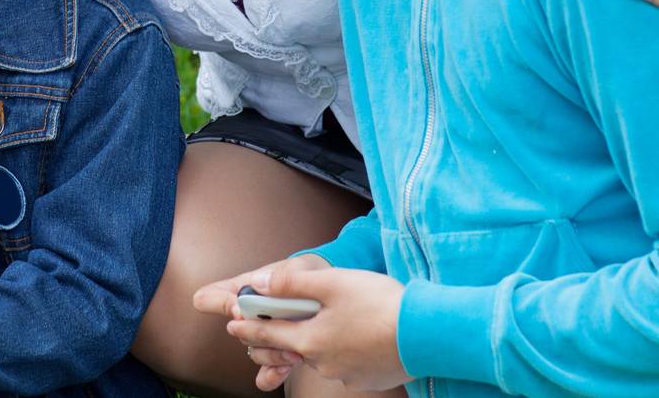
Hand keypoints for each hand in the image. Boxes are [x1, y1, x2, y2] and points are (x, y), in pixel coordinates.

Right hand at [193, 255, 332, 390]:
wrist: (327, 291)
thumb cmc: (303, 274)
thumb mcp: (292, 270)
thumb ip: (276, 278)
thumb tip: (257, 293)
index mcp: (243, 290)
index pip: (212, 296)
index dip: (219, 303)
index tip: (238, 310)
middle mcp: (248, 316)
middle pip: (238, 331)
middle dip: (255, 333)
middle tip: (274, 331)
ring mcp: (263, 338)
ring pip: (254, 353)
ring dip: (271, 354)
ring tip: (293, 350)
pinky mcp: (278, 356)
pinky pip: (265, 376)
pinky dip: (272, 375)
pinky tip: (286, 368)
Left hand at [224, 267, 408, 393]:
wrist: (426, 334)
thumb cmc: (380, 304)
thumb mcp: (334, 282)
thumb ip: (293, 282)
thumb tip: (262, 281)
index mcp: (310, 340)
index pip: (268, 335)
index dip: (248, 327)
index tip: (232, 324)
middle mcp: (323, 363)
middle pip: (292, 349)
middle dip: (277, 339)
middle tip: (269, 326)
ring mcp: (346, 374)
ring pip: (319, 356)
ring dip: (314, 342)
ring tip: (322, 323)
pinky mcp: (367, 377)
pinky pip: (344, 363)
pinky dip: (340, 350)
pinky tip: (353, 335)